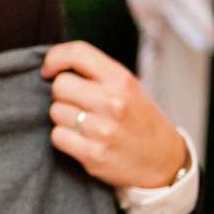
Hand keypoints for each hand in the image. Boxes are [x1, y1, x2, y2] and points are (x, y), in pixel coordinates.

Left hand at [42, 41, 191, 190]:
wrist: (164, 160)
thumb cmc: (140, 120)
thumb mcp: (129, 88)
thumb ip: (97, 74)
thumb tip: (54, 66)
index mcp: (122, 79)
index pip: (77, 53)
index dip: (55, 58)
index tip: (49, 70)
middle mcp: (113, 101)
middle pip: (60, 85)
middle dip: (62, 94)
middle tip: (77, 104)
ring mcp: (102, 129)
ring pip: (55, 111)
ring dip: (63, 118)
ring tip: (84, 124)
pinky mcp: (93, 154)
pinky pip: (57, 136)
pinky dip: (64, 139)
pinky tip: (82, 140)